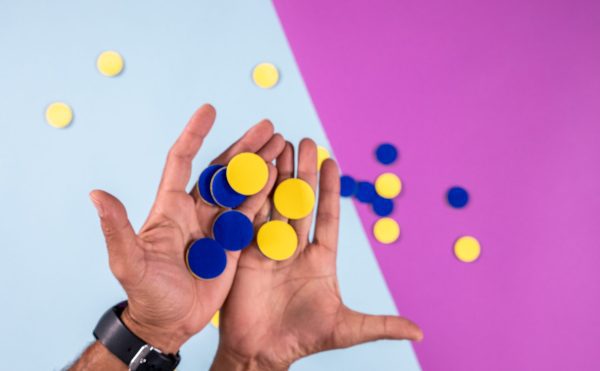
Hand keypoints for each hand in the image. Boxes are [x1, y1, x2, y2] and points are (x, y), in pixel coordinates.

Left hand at [89, 104, 283, 352]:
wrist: (169, 322)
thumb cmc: (145, 293)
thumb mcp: (129, 262)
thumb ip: (117, 229)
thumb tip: (97, 194)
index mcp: (170, 207)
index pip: (182, 161)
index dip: (195, 134)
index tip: (209, 109)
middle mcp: (195, 211)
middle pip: (222, 170)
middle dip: (245, 147)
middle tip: (268, 127)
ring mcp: (216, 226)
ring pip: (242, 188)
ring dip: (261, 166)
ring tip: (281, 145)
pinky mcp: (233, 244)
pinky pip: (252, 214)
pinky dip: (267, 196)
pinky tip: (281, 178)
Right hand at [212, 140, 422, 369]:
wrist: (260, 353)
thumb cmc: (303, 339)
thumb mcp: (346, 329)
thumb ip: (380, 324)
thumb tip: (419, 331)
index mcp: (320, 257)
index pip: (327, 215)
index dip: (330, 189)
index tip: (332, 161)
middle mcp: (294, 246)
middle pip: (299, 201)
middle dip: (302, 171)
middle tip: (303, 141)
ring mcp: (268, 246)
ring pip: (274, 203)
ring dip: (276, 174)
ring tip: (278, 145)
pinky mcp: (244, 251)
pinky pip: (249, 218)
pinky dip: (252, 194)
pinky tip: (253, 170)